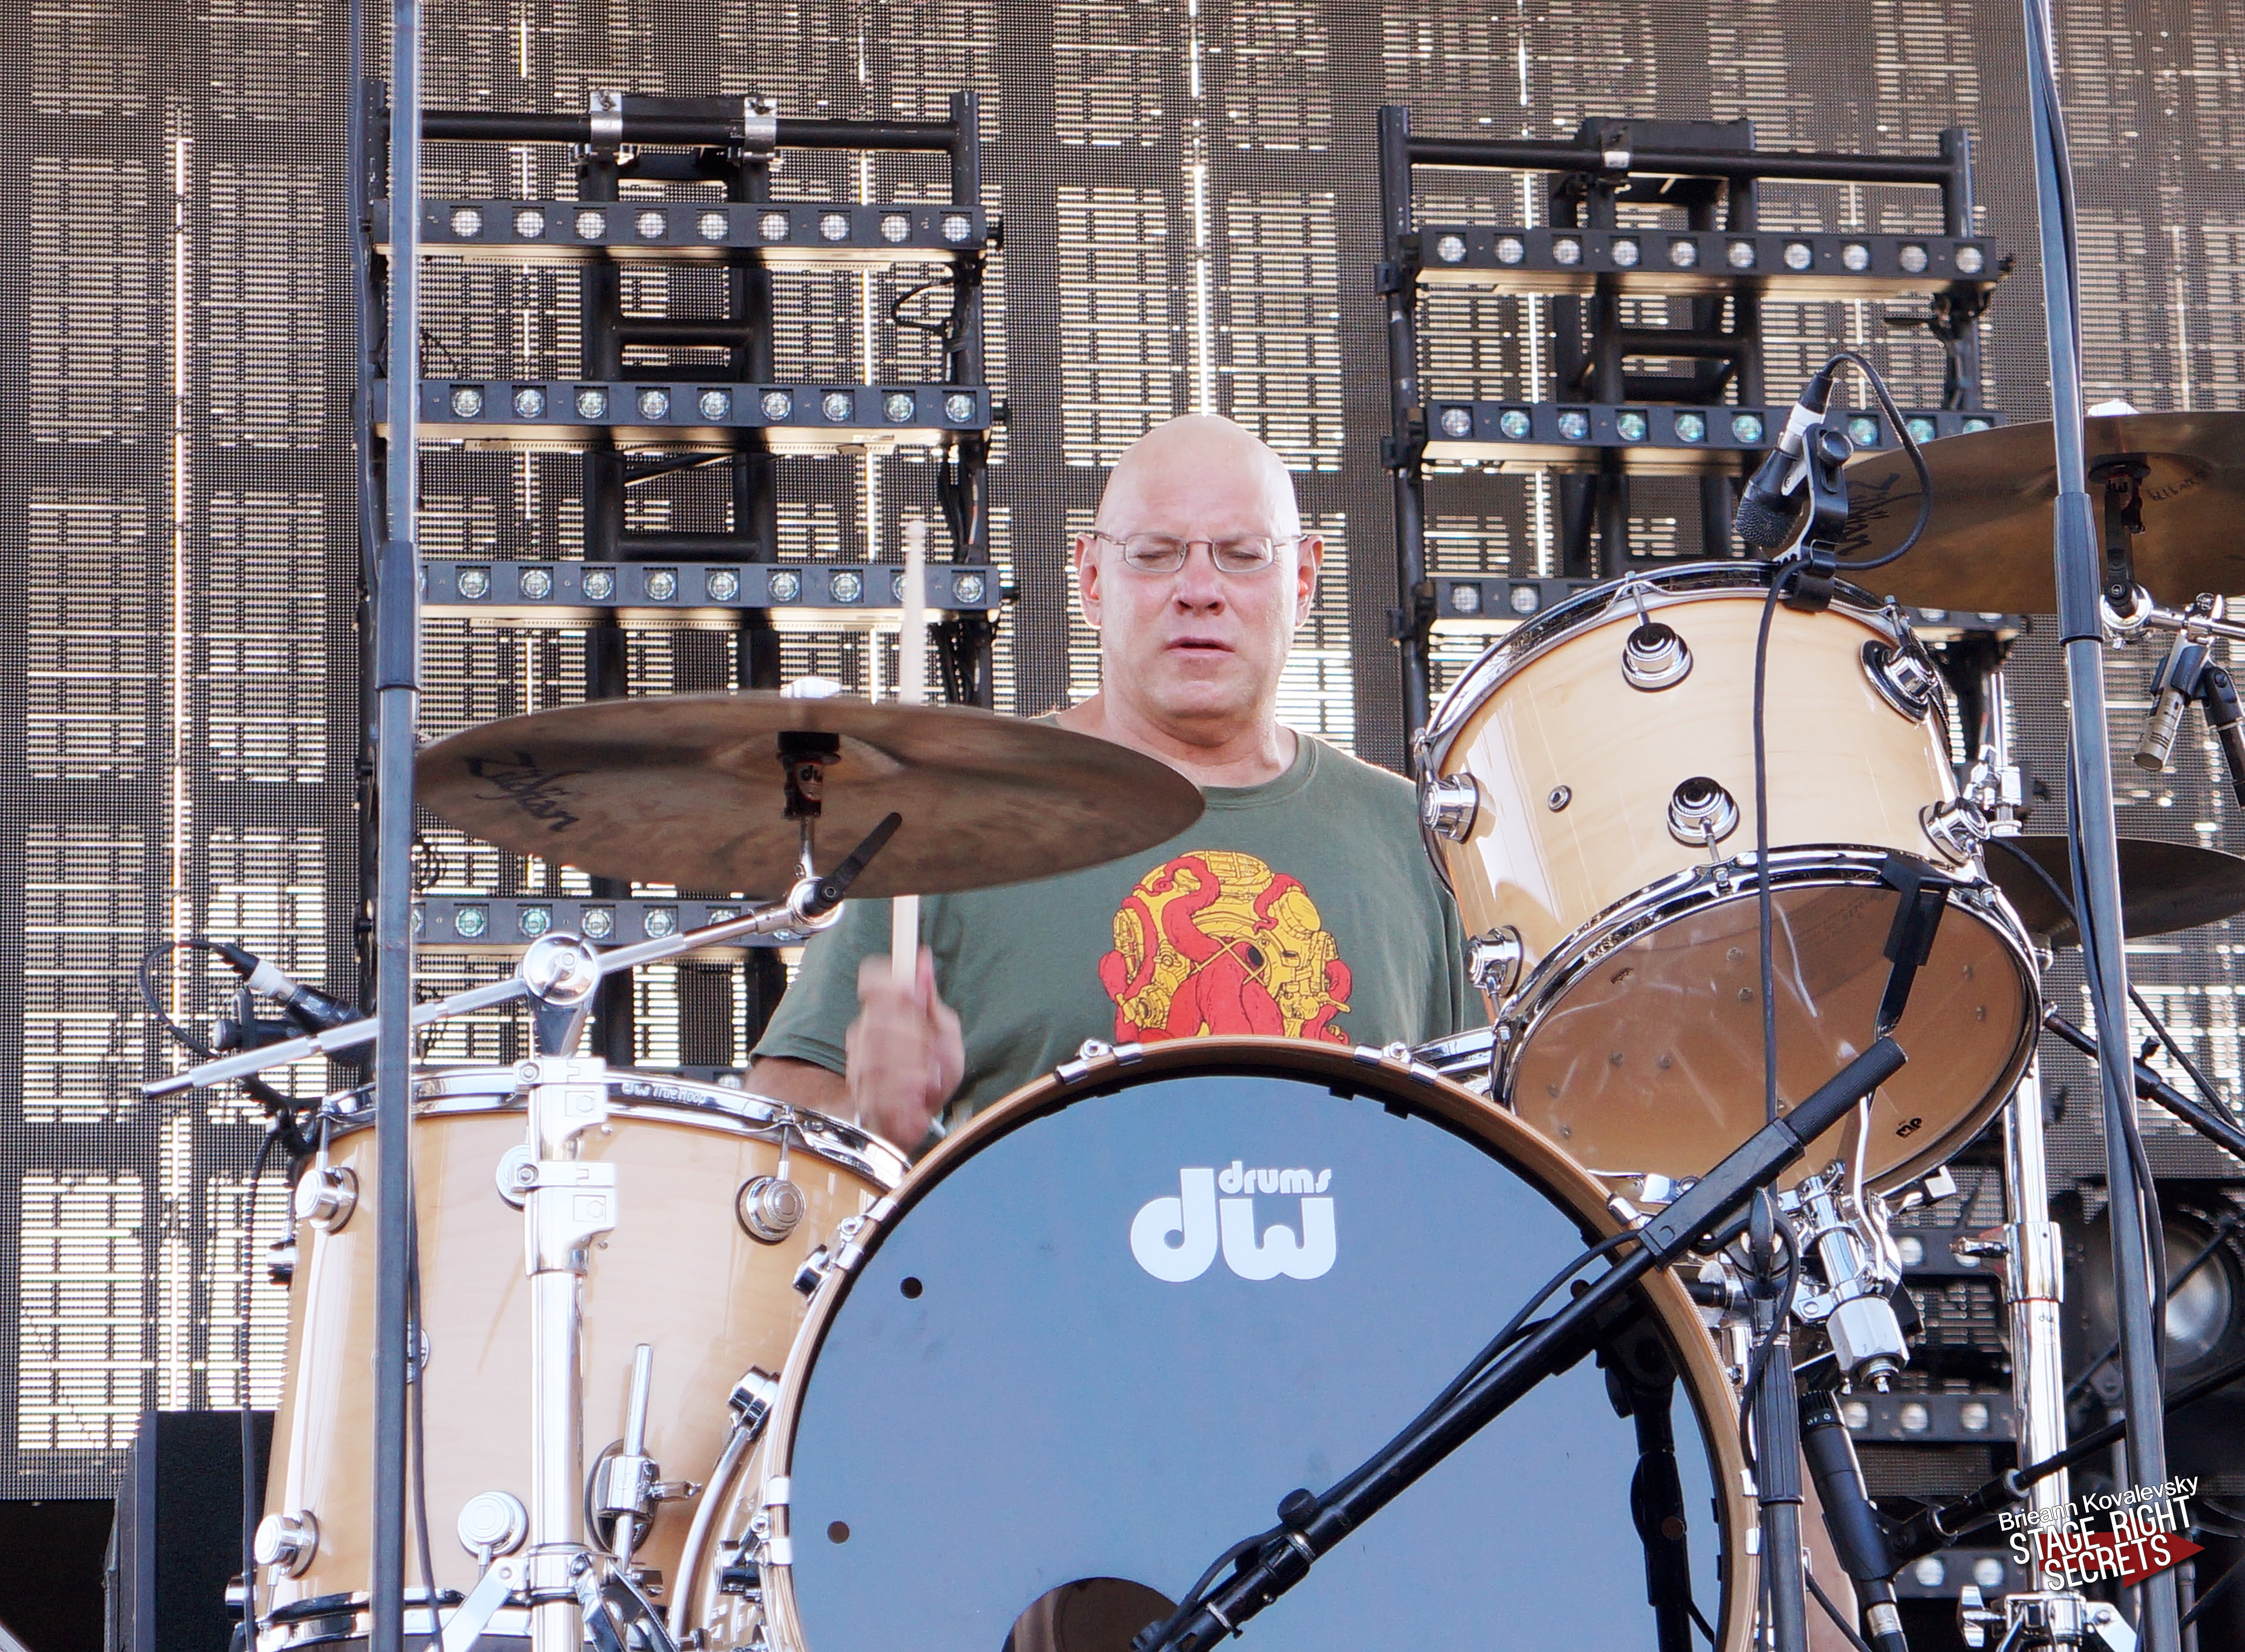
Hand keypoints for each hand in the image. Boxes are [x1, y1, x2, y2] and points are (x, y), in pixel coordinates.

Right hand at [844, 946, 963, 1147]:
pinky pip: (884, 1085)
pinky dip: (911, 1088)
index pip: (872, 981)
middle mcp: (864, 1035)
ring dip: (915, 1065)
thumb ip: (932, 998)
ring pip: (882, 1053)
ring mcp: (860, 1065)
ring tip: (927, 1075)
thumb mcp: (945, 1033)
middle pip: (879, 1016)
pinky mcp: (863, 1095)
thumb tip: (923, 959)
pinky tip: (919, 1091)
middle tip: (929, 1047)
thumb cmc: (929, 1075)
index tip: (910, 992)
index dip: (891, 982)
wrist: (913, 1122)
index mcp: (881, 1013)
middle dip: (913, 1033)